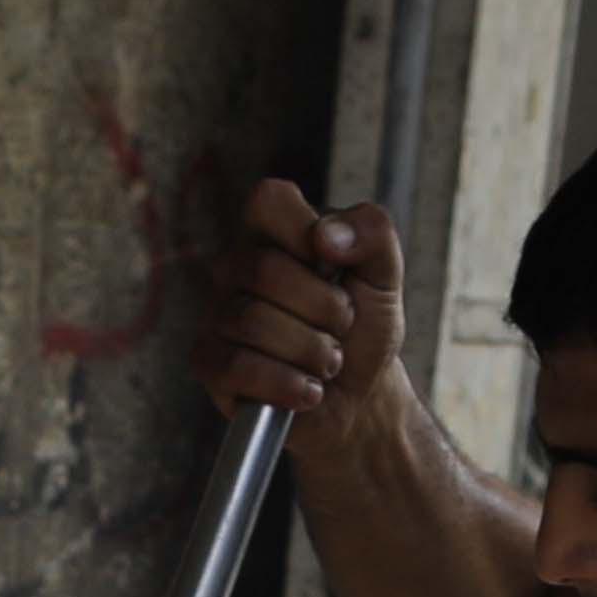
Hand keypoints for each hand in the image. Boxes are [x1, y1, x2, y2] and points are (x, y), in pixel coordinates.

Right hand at [202, 181, 404, 428]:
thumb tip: (326, 237)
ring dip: (313, 352)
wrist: (360, 396)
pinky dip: (287, 384)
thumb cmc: (364, 327)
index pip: (268, 200)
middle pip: (266, 270)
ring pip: (254, 322)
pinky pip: (237, 366)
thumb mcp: (385, 273)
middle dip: (324, 308)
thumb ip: (372, 232)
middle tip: (342, 326)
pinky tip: (308, 390)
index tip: (333, 265)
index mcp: (274, 231)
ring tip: (329, 362)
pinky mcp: (210, 363)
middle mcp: (238, 266)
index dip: (305, 233)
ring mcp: (219, 314)